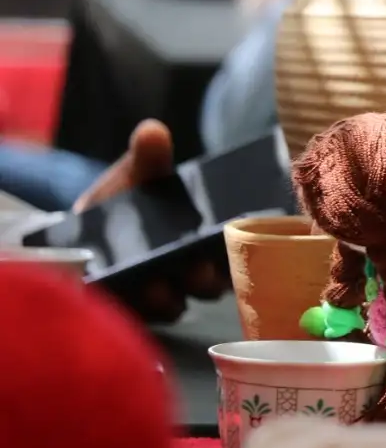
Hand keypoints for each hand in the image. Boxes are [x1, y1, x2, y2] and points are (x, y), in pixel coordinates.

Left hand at [72, 120, 230, 323]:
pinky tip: (136, 297)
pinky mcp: (144, 310)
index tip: (232, 238)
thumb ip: (148, 159)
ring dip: (175, 295)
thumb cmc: (121, 203)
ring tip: (157, 288)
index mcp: (203, 233)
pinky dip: (148, 309)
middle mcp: (196, 265)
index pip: (236, 240)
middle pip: (217, 277)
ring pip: (187, 299)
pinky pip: (156, 316)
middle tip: (196, 268)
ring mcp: (172, 289)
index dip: (242, 242)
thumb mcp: (136, 176)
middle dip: (207, 275)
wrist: (82, 235)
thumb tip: (153, 131)